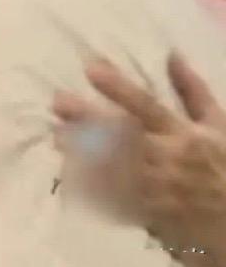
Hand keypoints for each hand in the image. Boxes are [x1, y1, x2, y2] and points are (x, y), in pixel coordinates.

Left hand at [54, 53, 225, 252]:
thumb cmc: (224, 164)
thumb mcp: (218, 125)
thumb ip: (192, 90)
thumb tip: (171, 53)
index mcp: (182, 133)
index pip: (146, 106)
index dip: (118, 88)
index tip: (90, 68)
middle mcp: (166, 158)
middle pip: (120, 136)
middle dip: (88, 119)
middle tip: (58, 101)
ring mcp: (155, 188)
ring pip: (111, 168)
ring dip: (83, 153)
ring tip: (57, 137)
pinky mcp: (147, 212)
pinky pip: (113, 201)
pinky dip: (91, 189)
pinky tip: (69, 176)